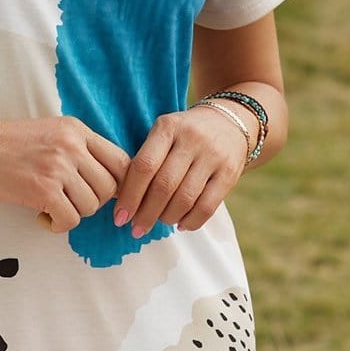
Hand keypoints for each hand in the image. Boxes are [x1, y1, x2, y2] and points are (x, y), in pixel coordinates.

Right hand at [0, 115, 130, 233]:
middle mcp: (73, 147)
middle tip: (70, 201)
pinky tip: (43, 217)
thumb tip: (105, 179)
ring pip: (91, 206)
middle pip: (110, 188)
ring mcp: (59, 168)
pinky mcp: (44, 191)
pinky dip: (58, 225)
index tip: (103, 195)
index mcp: (77, 130)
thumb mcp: (52, 132)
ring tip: (53, 207)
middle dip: (93, 202)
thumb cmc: (10, 143)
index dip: (119, 185)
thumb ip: (79, 149)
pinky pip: (70, 220)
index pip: (122, 162)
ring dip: (74, 213)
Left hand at [113, 106, 248, 235]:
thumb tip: (123, 202)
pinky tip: (181, 224)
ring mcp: (213, 156)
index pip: (143, 166)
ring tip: (159, 222)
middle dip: (146, 214)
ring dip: (167, 218)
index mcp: (167, 127)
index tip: (119, 217)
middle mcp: (192, 139)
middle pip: (163, 186)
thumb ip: (145, 160)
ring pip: (185, 199)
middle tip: (136, 229)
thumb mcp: (163, 134)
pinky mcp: (230, 173)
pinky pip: (207, 206)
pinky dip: (191, 221)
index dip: (129, 196)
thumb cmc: (183, 135)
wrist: (229, 121)